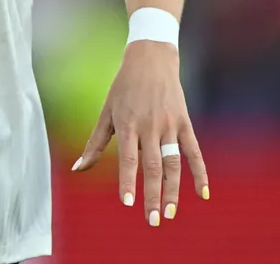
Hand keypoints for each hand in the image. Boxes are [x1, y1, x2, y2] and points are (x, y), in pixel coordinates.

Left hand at [73, 41, 208, 225]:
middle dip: (152, 195)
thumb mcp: (106, 112)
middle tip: (153, 220)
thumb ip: (94, 143)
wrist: (150, 58)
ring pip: (173, 162)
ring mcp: (169, 124)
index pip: (129, 158)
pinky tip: (202, 194)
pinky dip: (200, 172)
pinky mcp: (184, 122)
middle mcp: (149, 126)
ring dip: (173, 190)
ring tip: (171, 212)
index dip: (128, 181)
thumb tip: (77, 169)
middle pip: (153, 166)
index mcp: (128, 124)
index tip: (128, 203)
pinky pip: (194, 151)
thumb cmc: (123, 87)